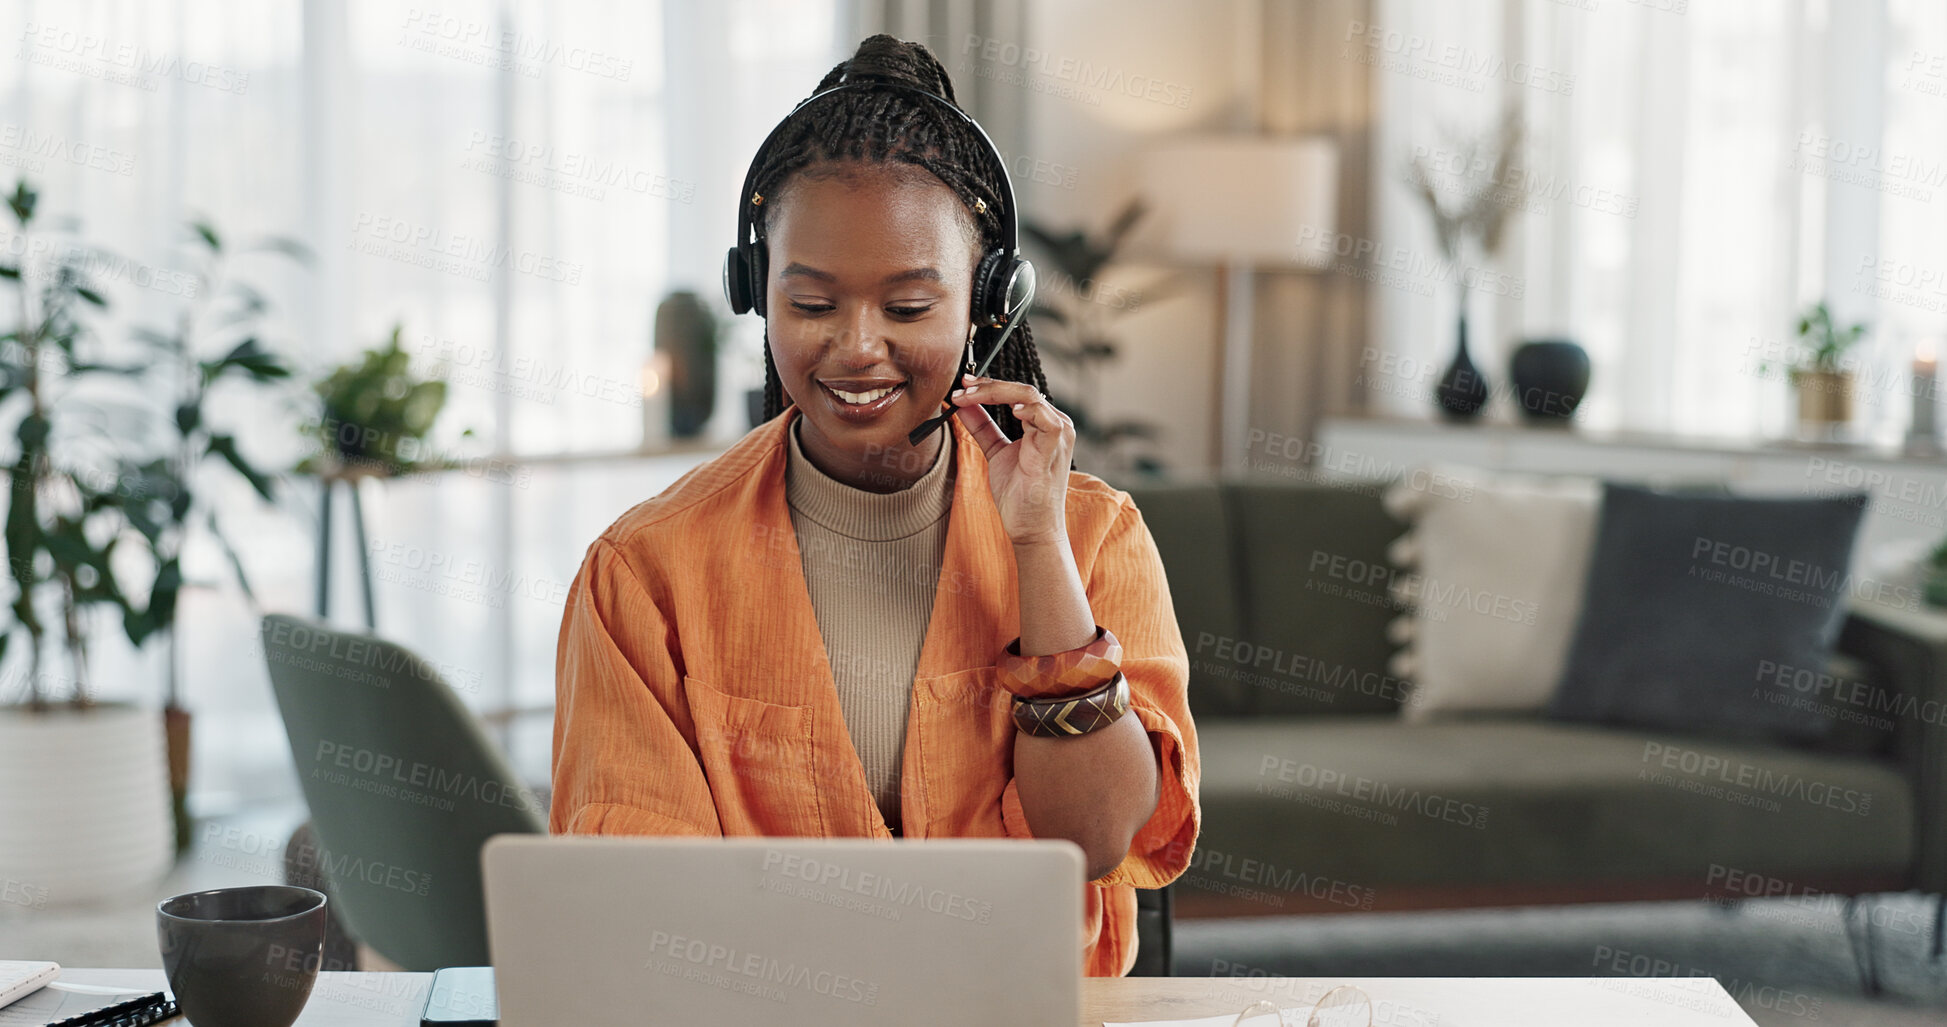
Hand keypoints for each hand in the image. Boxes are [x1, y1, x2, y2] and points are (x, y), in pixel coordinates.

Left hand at [947, 375, 1073, 545]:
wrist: (1031, 528)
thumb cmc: (1020, 494)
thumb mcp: (996, 452)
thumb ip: (982, 427)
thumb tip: (962, 404)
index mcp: (1044, 424)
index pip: (1017, 393)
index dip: (988, 385)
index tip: (962, 384)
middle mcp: (1055, 425)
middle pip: (1021, 390)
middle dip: (987, 386)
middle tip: (960, 388)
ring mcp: (1058, 436)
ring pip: (1029, 397)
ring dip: (996, 393)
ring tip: (969, 397)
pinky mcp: (1054, 451)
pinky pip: (1045, 421)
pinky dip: (1027, 410)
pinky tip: (1008, 410)